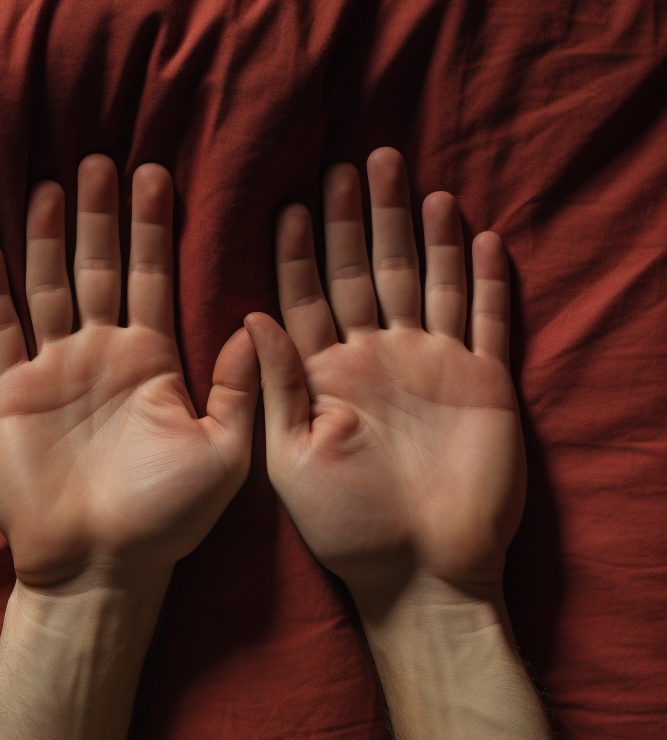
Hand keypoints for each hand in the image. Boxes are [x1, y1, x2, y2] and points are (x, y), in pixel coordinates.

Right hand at [0, 156, 257, 592]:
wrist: (101, 566)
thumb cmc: (168, 520)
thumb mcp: (224, 454)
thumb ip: (237, 389)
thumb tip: (254, 322)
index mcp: (154, 363)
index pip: (154, 277)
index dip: (153, 228)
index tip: (156, 174)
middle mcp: (105, 357)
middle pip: (99, 267)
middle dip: (100, 216)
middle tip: (102, 159)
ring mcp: (56, 372)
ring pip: (49, 286)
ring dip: (47, 237)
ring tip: (50, 185)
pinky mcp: (12, 394)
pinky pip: (1, 332)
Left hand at [245, 148, 524, 615]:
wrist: (423, 577)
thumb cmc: (348, 532)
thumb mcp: (288, 461)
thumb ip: (275, 389)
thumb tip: (250, 315)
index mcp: (328, 378)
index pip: (311, 299)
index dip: (304, 251)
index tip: (293, 203)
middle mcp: (380, 363)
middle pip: (371, 275)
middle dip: (365, 220)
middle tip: (360, 162)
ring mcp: (435, 369)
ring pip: (431, 283)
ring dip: (427, 236)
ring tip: (418, 185)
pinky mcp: (486, 385)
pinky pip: (489, 320)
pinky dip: (488, 281)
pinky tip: (483, 238)